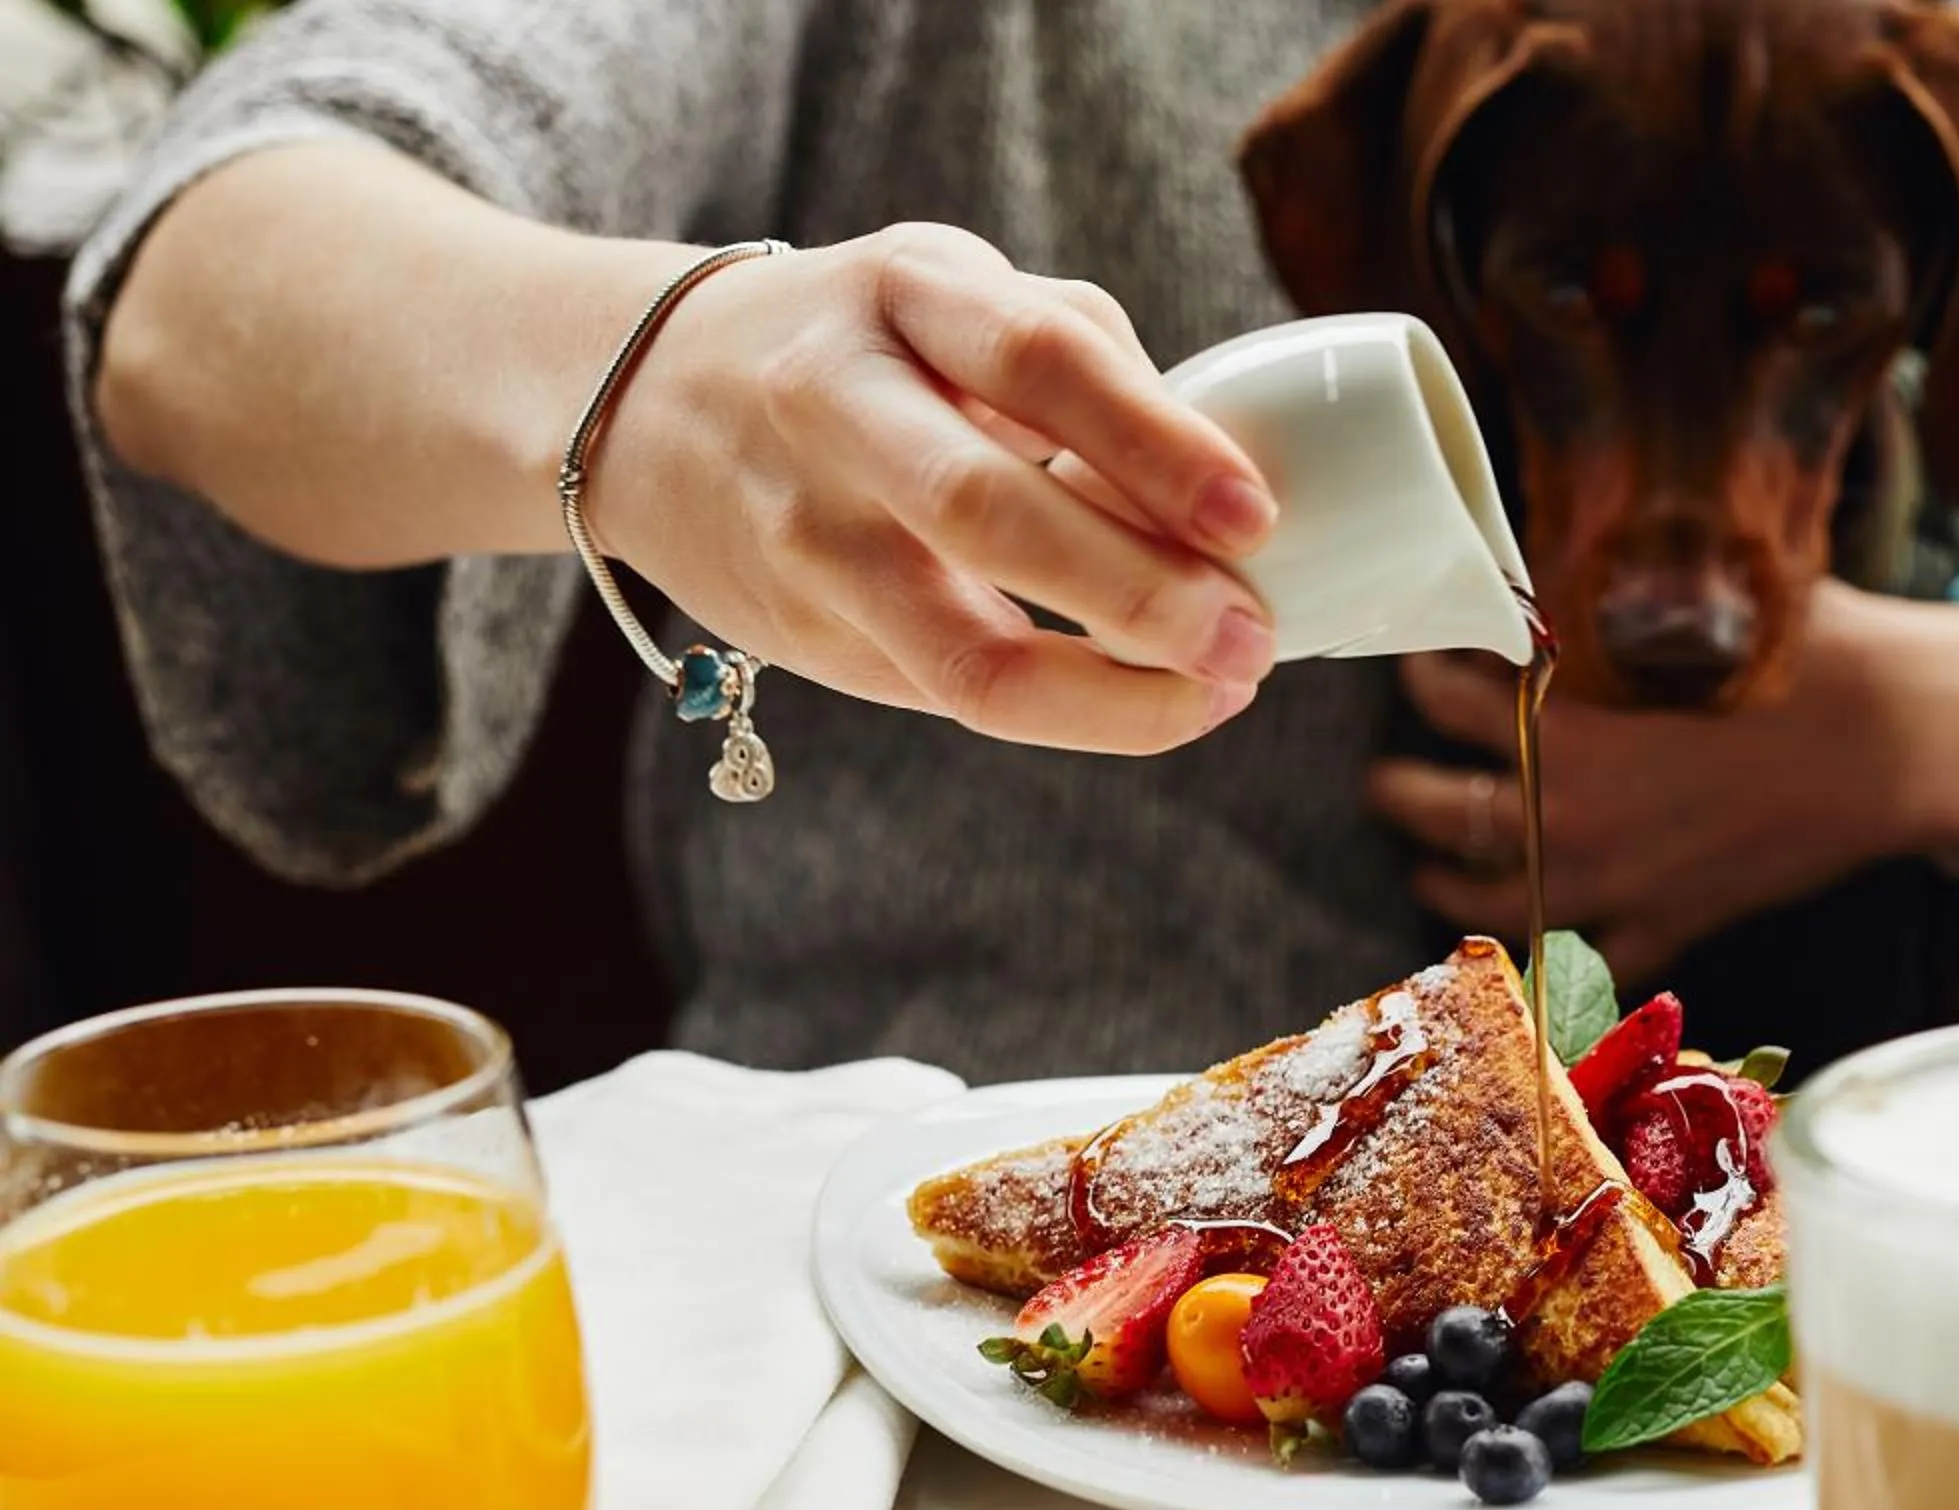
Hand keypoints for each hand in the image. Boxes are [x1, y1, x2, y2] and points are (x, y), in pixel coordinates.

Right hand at [591, 223, 1278, 753]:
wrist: (645, 400)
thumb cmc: (871, 346)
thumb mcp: (962, 300)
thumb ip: (1088, 369)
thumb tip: (1220, 502)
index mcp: (900, 293)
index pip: (1038, 360)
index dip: (1155, 445)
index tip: (1255, 517)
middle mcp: (833, 405)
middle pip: (988, 512)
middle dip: (1139, 592)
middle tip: (1250, 635)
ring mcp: (808, 532)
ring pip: (964, 652)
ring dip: (1114, 693)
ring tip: (1218, 692)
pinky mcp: (802, 636)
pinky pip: (953, 695)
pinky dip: (1073, 710)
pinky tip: (1152, 700)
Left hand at [1367, 581, 1958, 983]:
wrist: (1911, 743)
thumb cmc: (1821, 656)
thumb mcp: (1706, 605)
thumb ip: (1614, 599)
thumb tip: (1551, 568)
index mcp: (1575, 726)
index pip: (1451, 698)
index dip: (1424, 673)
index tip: (1418, 659)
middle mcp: (1578, 814)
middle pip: (1447, 812)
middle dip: (1404, 791)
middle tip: (1385, 779)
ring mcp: (1621, 882)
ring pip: (1497, 899)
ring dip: (1448, 883)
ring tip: (1428, 865)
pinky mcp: (1673, 923)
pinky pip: (1589, 960)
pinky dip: (1553, 958)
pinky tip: (1530, 940)